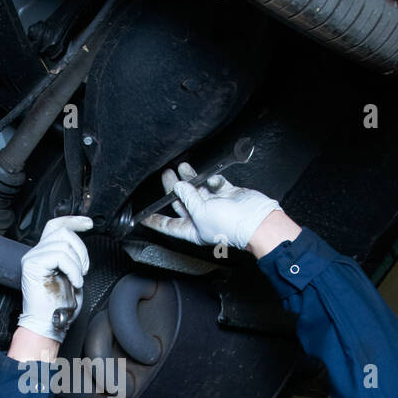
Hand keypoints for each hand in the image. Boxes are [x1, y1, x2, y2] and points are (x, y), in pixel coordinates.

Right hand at [16, 215, 93, 342]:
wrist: (48, 325)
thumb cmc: (59, 308)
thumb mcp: (72, 276)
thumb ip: (72, 258)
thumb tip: (80, 247)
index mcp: (43, 254)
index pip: (55, 226)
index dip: (73, 220)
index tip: (88, 223)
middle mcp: (35, 253)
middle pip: (62, 232)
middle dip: (81, 249)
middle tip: (84, 269)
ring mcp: (32, 258)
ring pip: (63, 244)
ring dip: (78, 264)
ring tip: (77, 280)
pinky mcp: (33, 265)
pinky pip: (60, 256)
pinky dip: (73, 269)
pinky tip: (74, 282)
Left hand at [139, 161, 282, 250]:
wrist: (255, 219)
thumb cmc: (230, 225)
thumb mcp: (200, 212)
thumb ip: (187, 198)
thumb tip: (180, 186)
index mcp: (192, 230)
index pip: (168, 225)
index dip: (155, 220)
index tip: (142, 216)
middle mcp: (201, 218)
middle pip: (181, 203)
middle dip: (173, 189)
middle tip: (166, 176)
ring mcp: (214, 206)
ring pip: (196, 190)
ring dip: (189, 179)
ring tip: (182, 168)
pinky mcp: (226, 195)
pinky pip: (213, 184)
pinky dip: (211, 179)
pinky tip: (211, 179)